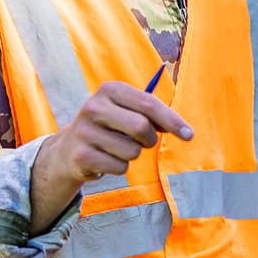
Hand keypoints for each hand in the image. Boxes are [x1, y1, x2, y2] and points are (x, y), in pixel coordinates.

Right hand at [30, 81, 192, 230]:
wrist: (69, 149)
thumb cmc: (110, 126)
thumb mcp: (127, 111)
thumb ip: (154, 115)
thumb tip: (184, 131)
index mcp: (110, 90)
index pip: (149, 104)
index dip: (172, 120)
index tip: (189, 135)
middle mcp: (93, 107)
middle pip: (141, 127)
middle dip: (148, 139)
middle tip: (141, 140)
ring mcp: (84, 132)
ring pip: (132, 151)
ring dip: (132, 154)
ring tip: (116, 148)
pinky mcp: (81, 156)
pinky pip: (120, 168)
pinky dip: (119, 167)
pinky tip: (105, 160)